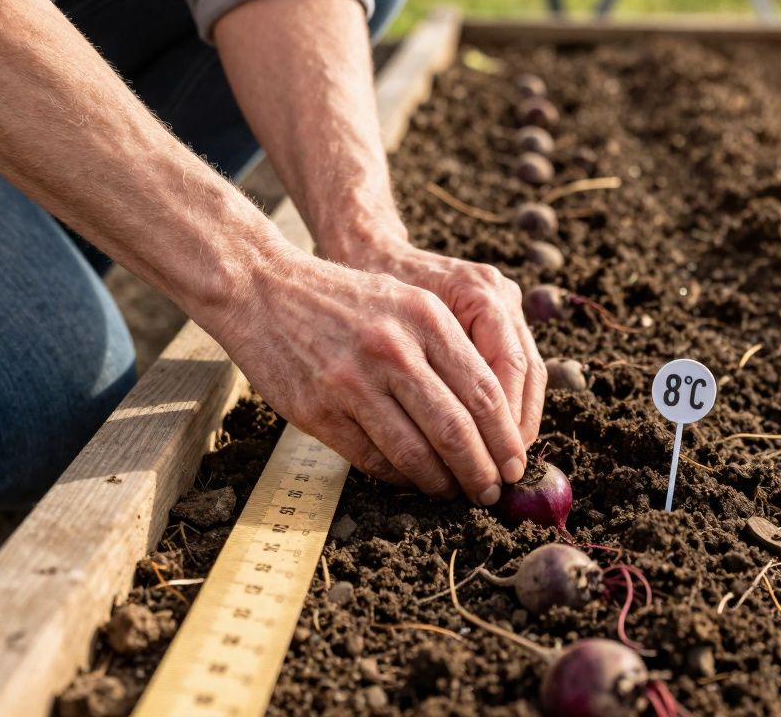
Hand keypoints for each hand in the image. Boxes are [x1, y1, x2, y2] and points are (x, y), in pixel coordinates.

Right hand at [210, 242, 528, 504]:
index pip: (484, 392)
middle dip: (482, 471)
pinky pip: (373, 459)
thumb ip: (450, 348)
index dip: (506, 438)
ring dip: (442, 483)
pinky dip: (400, 478)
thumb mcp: (408, 302)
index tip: (516, 463)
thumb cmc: (346, 300)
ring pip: (416, 453)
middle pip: (456, 429)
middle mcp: (393, 349)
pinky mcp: (319, 410)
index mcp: (426, 318)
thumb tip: (494, 416)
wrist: (264, 289)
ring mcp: (353, 382)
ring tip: (455, 492)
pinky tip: (413, 481)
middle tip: (492, 492)